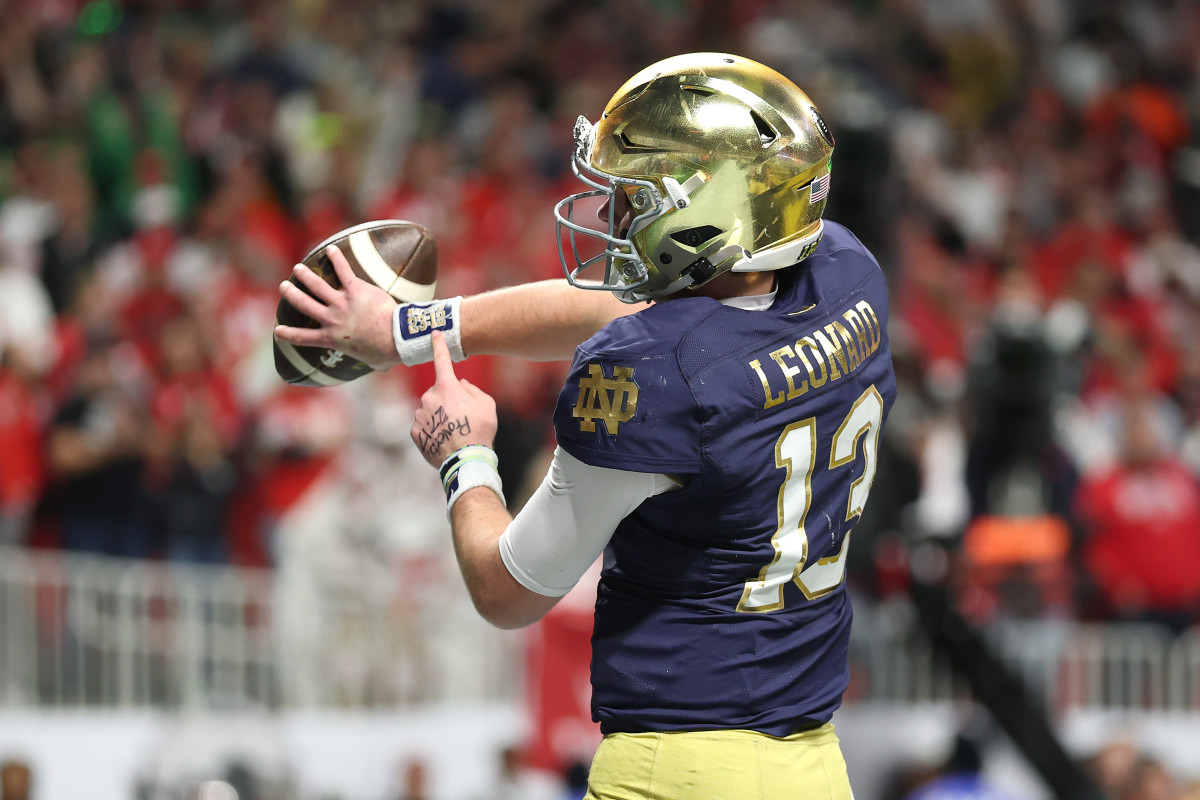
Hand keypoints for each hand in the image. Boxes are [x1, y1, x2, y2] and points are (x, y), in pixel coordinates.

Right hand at [274, 245, 400, 370]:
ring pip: (317, 286)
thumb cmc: (386, 351)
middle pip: (304, 304)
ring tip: (298, 268)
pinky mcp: (355, 289)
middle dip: (292, 294)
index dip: (288, 333)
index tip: (278, 329)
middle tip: (284, 286)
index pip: (303, 337)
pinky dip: (337, 258)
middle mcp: (331, 319)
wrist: (395, 337)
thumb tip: (382, 366)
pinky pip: (343, 271)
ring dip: (306, 276)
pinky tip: (331, 249)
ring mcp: (341, 303)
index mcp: (331, 339)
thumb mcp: (373, 362)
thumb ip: (372, 362)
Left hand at [411, 331, 496, 466]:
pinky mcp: (415, 432)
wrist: (466, 459)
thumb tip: (461, 385)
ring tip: (454, 432)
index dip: (438, 345)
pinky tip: (444, 440)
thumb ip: (472, 389)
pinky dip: (433, 431)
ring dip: (440, 417)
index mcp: (447, 387)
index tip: (434, 333)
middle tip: (462, 417)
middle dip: (447, 400)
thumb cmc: (480, 429)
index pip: (441, 360)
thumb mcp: (487, 404)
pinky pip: (424, 426)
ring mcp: (420, 415)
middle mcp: (429, 397)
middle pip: (438, 393)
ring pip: (430, 410)